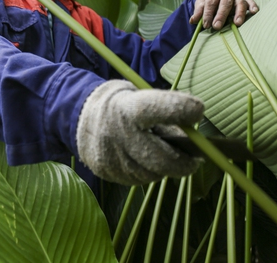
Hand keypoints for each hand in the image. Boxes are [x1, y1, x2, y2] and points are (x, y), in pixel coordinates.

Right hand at [76, 80, 203, 184]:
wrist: (79, 116)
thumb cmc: (121, 105)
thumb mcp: (139, 97)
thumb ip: (163, 113)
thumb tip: (191, 137)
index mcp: (126, 108)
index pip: (155, 108)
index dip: (179, 109)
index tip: (198, 110)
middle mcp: (116, 133)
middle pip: (162, 158)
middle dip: (184, 162)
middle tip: (195, 159)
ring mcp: (109, 156)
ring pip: (152, 174)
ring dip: (165, 168)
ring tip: (162, 154)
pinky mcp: (105, 172)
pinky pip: (137, 179)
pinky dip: (147, 172)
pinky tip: (143, 160)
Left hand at [189, 0, 257, 29]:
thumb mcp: (200, 3)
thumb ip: (198, 11)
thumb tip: (193, 21)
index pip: (211, 2)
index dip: (208, 13)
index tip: (206, 24)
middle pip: (225, 3)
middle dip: (221, 15)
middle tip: (217, 26)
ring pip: (240, 3)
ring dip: (239, 13)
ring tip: (237, 23)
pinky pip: (250, 2)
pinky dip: (253, 6)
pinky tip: (254, 12)